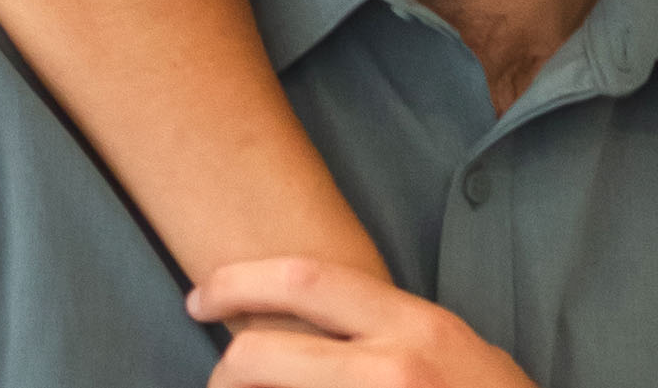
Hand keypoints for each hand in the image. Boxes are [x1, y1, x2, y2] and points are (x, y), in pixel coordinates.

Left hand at [189, 257, 539, 387]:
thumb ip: (392, 333)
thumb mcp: (456, 352)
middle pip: (258, 354)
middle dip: (225, 370)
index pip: (304, 280)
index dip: (236, 283)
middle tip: (221, 379)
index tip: (201, 297)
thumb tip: (314, 328)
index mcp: (416, 327)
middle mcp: (392, 368)